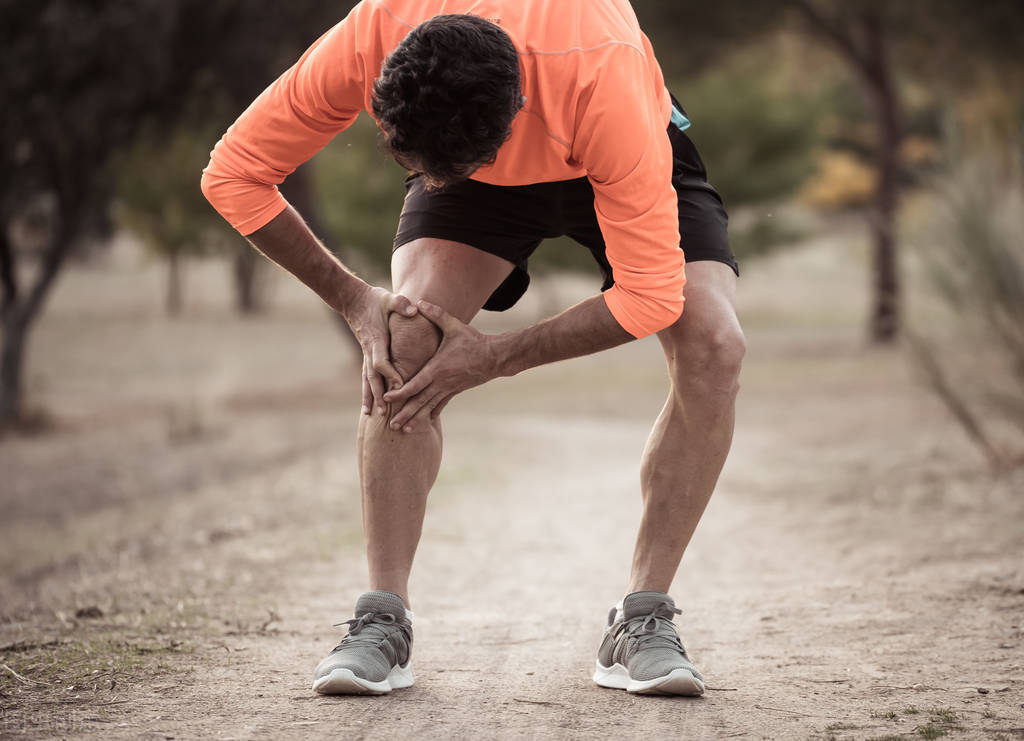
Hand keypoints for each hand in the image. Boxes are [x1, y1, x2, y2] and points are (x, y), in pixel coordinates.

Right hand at [342, 284, 416, 415]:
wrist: (353, 299)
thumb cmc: (374, 299)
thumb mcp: (389, 298)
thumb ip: (400, 303)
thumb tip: (413, 309)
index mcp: (376, 339)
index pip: (381, 361)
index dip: (390, 373)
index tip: (400, 385)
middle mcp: (369, 350)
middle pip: (372, 376)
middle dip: (378, 394)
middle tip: (384, 411)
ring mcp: (365, 353)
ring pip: (366, 379)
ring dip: (369, 397)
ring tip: (370, 415)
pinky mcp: (366, 355)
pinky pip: (366, 376)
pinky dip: (366, 391)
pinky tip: (366, 405)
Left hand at [382, 300, 499, 431]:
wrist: (495, 357)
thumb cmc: (473, 340)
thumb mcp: (453, 325)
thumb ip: (435, 314)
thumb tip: (419, 302)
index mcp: (437, 369)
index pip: (414, 384)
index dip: (399, 393)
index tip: (387, 398)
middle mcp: (441, 383)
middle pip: (419, 402)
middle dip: (404, 414)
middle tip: (391, 427)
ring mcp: (449, 389)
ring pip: (428, 407)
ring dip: (416, 419)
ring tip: (404, 431)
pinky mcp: (455, 391)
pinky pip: (440, 405)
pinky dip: (430, 414)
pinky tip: (424, 423)